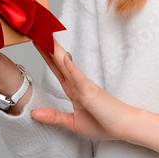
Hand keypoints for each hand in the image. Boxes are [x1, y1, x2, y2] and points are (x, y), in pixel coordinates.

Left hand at [32, 37, 158, 154]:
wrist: (124, 127)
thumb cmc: (103, 123)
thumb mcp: (72, 123)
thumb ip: (54, 117)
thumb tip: (33, 113)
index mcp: (74, 90)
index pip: (57, 69)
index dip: (47, 55)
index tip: (38, 42)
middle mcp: (78, 84)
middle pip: (59, 62)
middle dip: (47, 47)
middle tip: (37, 30)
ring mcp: (84, 86)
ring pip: (66, 65)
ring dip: (56, 51)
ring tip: (45, 36)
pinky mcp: (91, 92)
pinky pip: (79, 78)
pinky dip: (70, 68)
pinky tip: (63, 57)